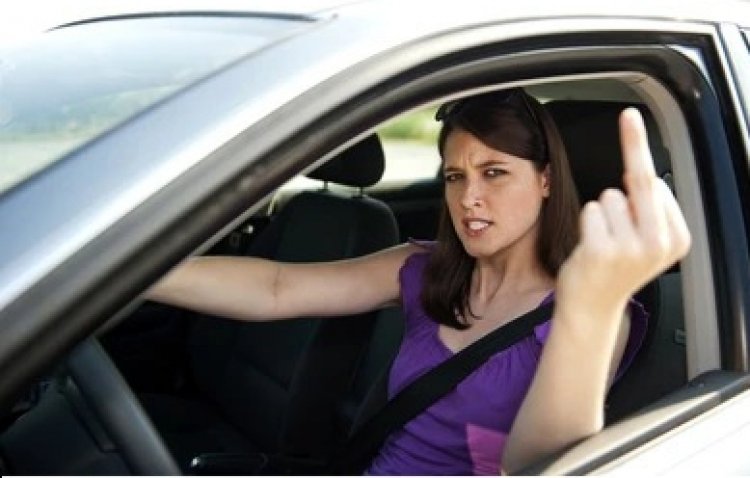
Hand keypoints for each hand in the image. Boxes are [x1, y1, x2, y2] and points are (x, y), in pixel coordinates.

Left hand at [556, 108, 691, 318]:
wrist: (593, 307)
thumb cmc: (618, 268)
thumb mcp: (648, 241)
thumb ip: (648, 207)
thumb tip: (634, 171)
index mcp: (677, 239)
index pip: (660, 185)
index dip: (641, 172)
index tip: (634, 151)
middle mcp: (658, 244)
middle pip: (644, 179)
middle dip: (635, 143)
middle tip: (627, 127)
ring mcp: (629, 248)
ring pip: (611, 196)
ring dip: (603, 213)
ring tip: (606, 240)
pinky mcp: (600, 251)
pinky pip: (591, 210)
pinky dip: (587, 221)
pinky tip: (592, 246)